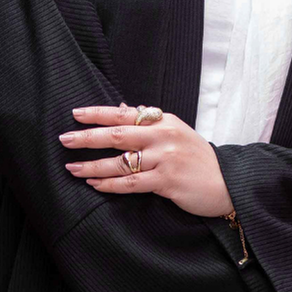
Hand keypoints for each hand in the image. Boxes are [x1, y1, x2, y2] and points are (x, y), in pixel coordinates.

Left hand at [58, 103, 232, 217]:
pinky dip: (110, 184)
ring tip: (72, 168)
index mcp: (164, 121)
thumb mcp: (177, 132)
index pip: (124, 113)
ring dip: (93, 166)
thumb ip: (150, 122)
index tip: (75, 114)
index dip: (98, 113)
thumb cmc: (198, 158)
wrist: (227, 182)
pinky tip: (94, 185)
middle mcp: (163, 136)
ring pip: (120, 162)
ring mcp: (165, 159)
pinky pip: (131, 183)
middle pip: (118, 134)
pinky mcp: (167, 181)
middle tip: (64, 139)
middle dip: (87, 137)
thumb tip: (122, 107)